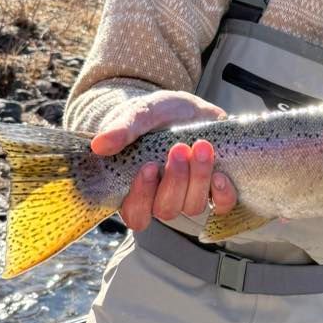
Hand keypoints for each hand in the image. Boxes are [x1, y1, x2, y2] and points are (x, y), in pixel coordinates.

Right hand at [90, 90, 238, 230]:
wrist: (185, 108)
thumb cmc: (155, 116)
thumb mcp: (139, 114)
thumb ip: (122, 129)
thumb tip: (99, 145)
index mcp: (136, 188)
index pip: (135, 214)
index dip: (141, 198)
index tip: (148, 168)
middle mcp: (162, 197)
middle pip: (166, 209)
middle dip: (175, 180)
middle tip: (179, 149)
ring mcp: (189, 195)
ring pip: (193, 206)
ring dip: (198, 178)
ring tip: (201, 147)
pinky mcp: (213, 189)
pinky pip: (221, 205)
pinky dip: (223, 193)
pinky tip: (220, 174)